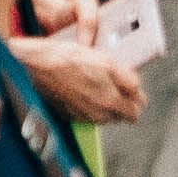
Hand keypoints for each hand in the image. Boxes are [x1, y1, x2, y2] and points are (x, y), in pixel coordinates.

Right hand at [15, 24, 145, 125]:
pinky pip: (84, 113)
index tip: (132, 91)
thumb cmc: (70, 59)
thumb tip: (138, 93)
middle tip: (113, 82)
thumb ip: (128, 80)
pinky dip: (86, 104)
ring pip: (101, 115)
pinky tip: (80, 88)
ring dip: (102, 103)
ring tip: (95, 82)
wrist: (39, 64)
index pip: (134, 114)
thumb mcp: (107, 62)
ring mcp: (80, 116)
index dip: (136, 101)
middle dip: (120, 102)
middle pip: (118, 116)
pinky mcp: (66, 114)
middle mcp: (96, 115)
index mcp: (109, 103)